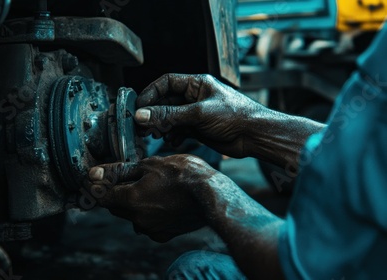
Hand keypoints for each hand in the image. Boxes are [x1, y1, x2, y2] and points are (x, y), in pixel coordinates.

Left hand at [87, 154, 217, 241]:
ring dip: (132, 203)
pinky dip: (148, 213)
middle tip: (125, 177)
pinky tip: (161, 200)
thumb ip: (119, 171)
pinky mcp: (165, 234)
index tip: (97, 178)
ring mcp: (151, 229)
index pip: (101, 196)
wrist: (212, 195)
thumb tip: (95, 174)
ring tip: (148, 187)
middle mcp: (137, 219)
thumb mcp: (149, 165)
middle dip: (115, 193)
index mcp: (130, 200)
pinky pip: (147, 224)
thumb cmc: (183, 174)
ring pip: (131, 216)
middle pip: (114, 207)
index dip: (96, 186)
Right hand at [135, 73, 263, 157]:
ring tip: (156, 135)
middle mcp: (195, 97)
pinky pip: (178, 130)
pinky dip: (172, 136)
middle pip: (165, 102)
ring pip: (170, 118)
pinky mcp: (198, 129)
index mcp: (197, 84)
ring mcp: (196, 114)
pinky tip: (172, 141)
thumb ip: (169, 115)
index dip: (151, 93)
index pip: (166, 83)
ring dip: (161, 126)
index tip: (139, 106)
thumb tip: (143, 115)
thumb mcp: (198, 113)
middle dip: (153, 114)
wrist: (255, 136)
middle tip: (142, 125)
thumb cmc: (236, 115)